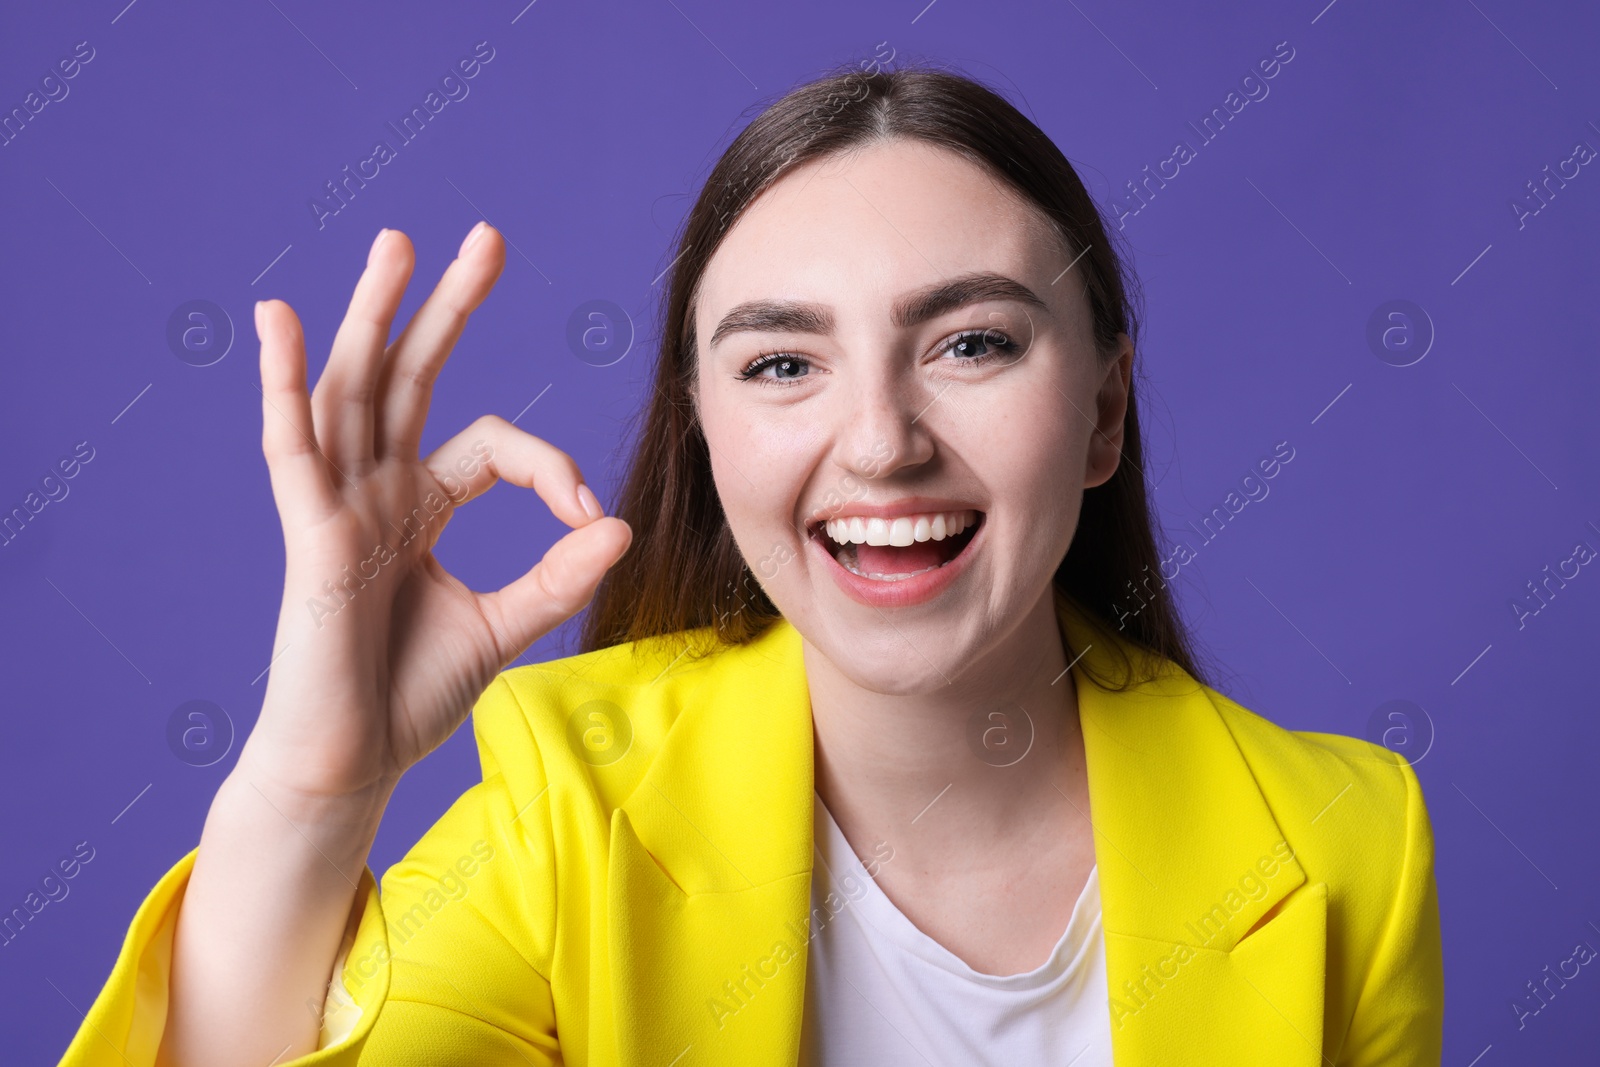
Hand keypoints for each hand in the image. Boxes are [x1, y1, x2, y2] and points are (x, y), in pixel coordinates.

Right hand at [242, 223, 631, 800]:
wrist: (354, 761)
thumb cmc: (411, 695)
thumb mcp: (504, 626)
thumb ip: (558, 576)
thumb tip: (620, 525)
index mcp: (420, 507)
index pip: (490, 445)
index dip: (550, 466)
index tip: (590, 516)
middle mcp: (377, 491)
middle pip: (413, 378)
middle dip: (448, 306)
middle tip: (486, 237)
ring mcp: (338, 505)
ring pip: (355, 390)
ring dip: (374, 315)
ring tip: (397, 243)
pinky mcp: (308, 534)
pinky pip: (290, 447)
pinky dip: (282, 383)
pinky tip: (278, 319)